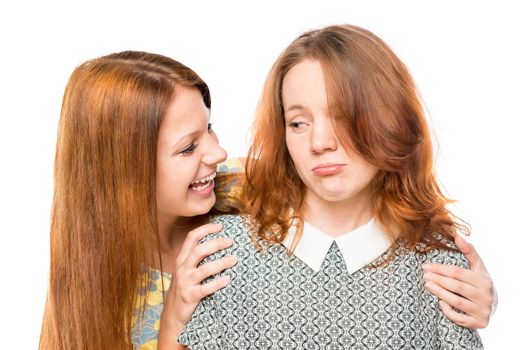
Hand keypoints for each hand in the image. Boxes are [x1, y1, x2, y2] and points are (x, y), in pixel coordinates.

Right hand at [157, 223, 236, 348]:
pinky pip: (205, 288)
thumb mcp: (186, 271)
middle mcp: (182, 269)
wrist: (173, 315)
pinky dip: (218, 283)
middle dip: (216, 243)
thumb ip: (196, 258)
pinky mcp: (190, 296)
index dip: (206, 229)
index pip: (192, 238)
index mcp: (182, 260)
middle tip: (231, 242)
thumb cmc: (185, 289)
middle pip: (199, 250)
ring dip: (221, 263)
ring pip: (205, 269)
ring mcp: (185, 283)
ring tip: (234, 259)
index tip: (220, 226)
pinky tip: (228, 280)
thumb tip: (218, 243)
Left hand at [423, 235, 493, 328]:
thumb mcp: (477, 267)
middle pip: (456, 287)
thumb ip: (469, 252)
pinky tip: (439, 303)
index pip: (458, 273)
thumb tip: (457, 237)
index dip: (440, 269)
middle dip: (438, 280)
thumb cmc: (479, 282)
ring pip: (457, 302)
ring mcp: (482, 310)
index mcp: (483, 280)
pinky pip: (461, 319)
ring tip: (427, 285)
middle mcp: (485, 296)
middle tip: (424, 275)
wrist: (491, 305)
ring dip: (440, 293)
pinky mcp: (479, 323)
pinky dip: (449, 311)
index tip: (426, 266)